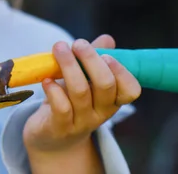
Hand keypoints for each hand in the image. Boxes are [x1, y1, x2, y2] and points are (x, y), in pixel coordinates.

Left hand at [23, 35, 140, 153]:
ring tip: (58, 48)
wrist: (51, 139)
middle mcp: (101, 112)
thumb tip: (107, 39)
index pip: (131, 90)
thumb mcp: (84, 81)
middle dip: (91, 60)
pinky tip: (46, 79)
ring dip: (69, 66)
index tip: (105, 54)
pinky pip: (61, 107)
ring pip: (80, 91)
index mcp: (112, 100)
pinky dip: (53, 90)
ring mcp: (81, 121)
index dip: (121, 71)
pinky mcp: (60, 127)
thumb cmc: (70, 102)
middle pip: (105, 85)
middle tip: (78, 43)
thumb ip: (95, 60)